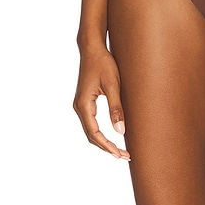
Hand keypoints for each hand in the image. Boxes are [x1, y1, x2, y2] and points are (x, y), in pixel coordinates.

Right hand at [73, 44, 130, 160]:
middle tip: (125, 156)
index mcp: (84, 104)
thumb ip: (116, 108)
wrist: (92, 48)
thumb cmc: (103, 63)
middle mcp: (79, 107)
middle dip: (107, 148)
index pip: (94, 133)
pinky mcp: (85, 103)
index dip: (108, 146)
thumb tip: (121, 132)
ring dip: (104, 143)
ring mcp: (81, 105)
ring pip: (91, 132)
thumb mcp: (113, 85)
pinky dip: (101, 134)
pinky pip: (92, 124)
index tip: (120, 154)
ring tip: (121, 151)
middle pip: (91, 136)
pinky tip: (113, 138)